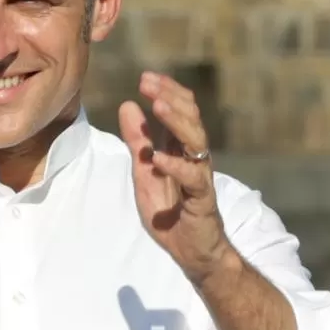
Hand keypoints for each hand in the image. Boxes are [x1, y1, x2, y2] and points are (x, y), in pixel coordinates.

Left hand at [121, 70, 233, 283]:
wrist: (193, 251)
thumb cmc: (172, 213)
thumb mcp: (145, 173)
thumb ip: (138, 142)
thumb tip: (127, 104)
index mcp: (181, 148)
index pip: (180, 110)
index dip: (166, 91)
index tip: (146, 78)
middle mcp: (194, 157)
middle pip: (190, 117)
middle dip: (169, 97)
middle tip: (148, 82)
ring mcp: (200, 175)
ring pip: (196, 140)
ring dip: (176, 121)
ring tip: (157, 105)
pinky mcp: (202, 199)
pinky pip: (193, 178)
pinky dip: (176, 166)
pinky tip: (159, 157)